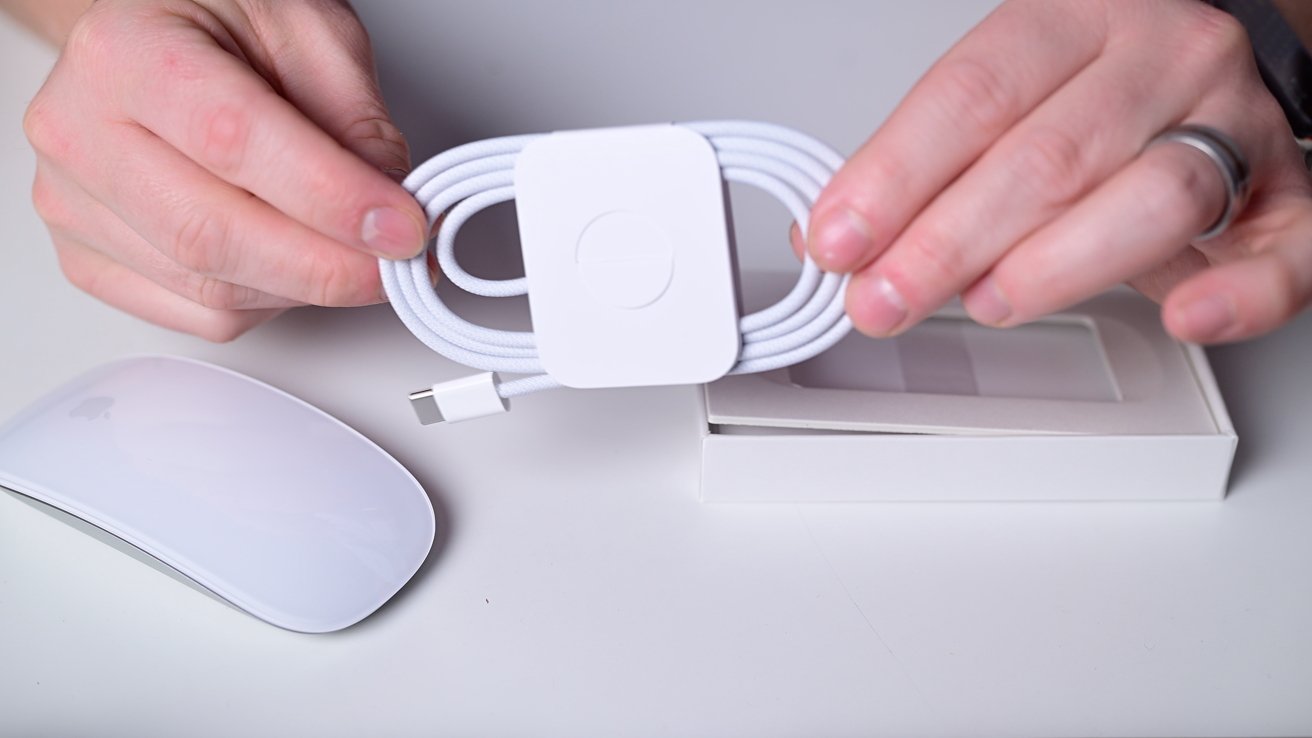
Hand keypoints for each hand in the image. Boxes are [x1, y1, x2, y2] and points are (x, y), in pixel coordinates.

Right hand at [21, 0, 426, 340]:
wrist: (157, 35)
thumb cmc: (222, 24)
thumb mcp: (310, 31)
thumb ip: (354, 119)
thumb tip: (389, 212)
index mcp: (124, 54)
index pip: (233, 143)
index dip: (332, 199)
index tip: (401, 228)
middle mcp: (80, 132)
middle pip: (213, 238)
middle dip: (328, 267)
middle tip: (397, 264)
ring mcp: (73, 204)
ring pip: (212, 291)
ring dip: (306, 287)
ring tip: (351, 250)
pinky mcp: (89, 260)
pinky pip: (200, 316)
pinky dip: (270, 303)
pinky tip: (295, 260)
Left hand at [807, 0, 1311, 343]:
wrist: (1207, 68)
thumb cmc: (1092, 92)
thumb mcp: (1005, 100)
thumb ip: (928, 165)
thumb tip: (834, 235)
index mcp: (1076, 21)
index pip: (973, 94)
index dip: (895, 175)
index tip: (838, 241)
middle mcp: (1161, 60)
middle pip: (1049, 155)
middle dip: (947, 242)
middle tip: (884, 299)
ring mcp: (1236, 125)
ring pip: (1155, 196)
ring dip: (1055, 265)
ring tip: (987, 300)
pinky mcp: (1291, 197)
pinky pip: (1288, 250)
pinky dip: (1241, 293)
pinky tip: (1186, 317)